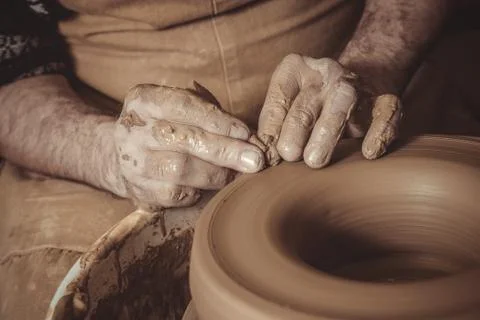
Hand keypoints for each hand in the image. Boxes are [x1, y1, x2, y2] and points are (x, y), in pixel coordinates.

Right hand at [114, 84, 264, 209]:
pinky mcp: (137, 191)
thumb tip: (251, 139)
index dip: (219, 121)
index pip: (185, 106)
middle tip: (254, 160)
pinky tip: (209, 187)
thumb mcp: (181, 110)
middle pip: (185, 139)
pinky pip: (174, 194)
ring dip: (216, 174)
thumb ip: (213, 118)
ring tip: (237, 175)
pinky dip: (197, 192)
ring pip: (180, 169)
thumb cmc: (167, 128)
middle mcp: (133, 130)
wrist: (124, 156)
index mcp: (144, 100)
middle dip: (225, 150)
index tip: (246, 134)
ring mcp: (132, 162)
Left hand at [258, 54, 401, 167]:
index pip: (278, 97)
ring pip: (341, 107)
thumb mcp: (286, 105)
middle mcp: (324, 73)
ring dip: (326, 135)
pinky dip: (380, 132)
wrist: (356, 80)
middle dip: (294, 131)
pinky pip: (385, 113)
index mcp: (295, 69)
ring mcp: (355, 85)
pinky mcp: (383, 100)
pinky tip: (369, 152)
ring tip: (314, 161)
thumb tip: (261, 158)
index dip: (270, 127)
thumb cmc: (309, 102)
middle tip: (287, 156)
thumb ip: (273, 127)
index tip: (265, 155)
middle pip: (306, 105)